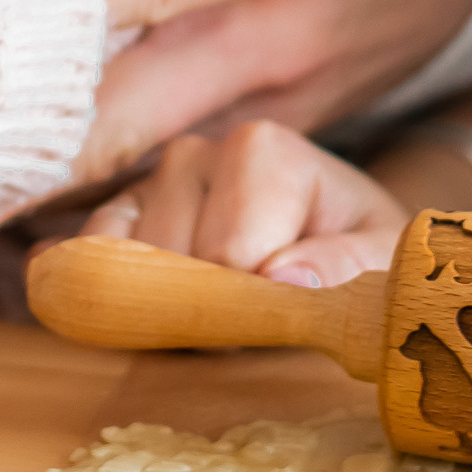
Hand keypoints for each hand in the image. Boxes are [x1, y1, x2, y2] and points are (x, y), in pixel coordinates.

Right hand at [80, 120, 408, 286]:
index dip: (258, 304)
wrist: (329, 240)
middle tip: (256, 322)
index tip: (290, 314)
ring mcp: (146, 182)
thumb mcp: (383, 259)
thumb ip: (347, 264)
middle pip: (178, 263)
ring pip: (129, 267)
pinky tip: (145, 306)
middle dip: (214, 307)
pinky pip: (88, 258)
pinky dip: (109, 290)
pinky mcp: (115, 213)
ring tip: (221, 306)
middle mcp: (192, 153)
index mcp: (260, 148)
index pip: (230, 253)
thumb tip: (282, 279)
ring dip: (171, 307)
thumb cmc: (358, 248)